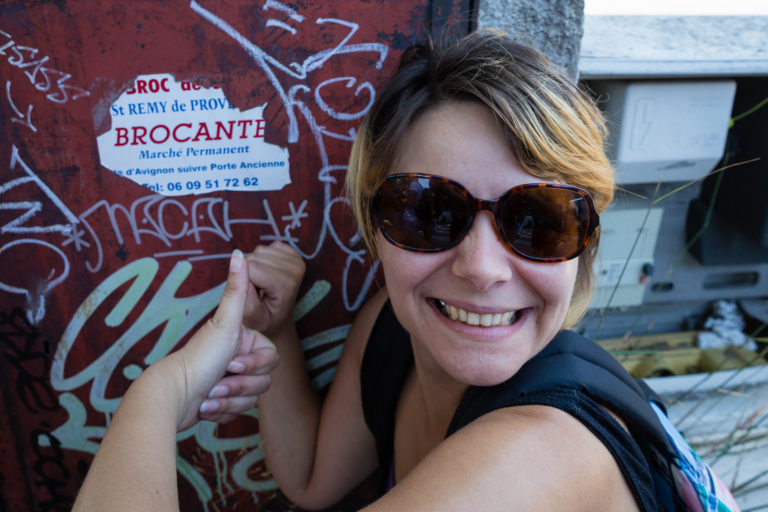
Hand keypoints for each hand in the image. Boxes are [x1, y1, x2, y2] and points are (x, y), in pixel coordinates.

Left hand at [165, 249, 280, 430]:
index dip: (254, 364)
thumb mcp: (224, 322)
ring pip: (250, 399)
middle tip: (217, 381)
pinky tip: (204, 407)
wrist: (171, 397)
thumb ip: (237, 288)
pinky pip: (236, 413)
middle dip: (239, 386)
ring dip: (228, 401)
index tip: (232, 362)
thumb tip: (240, 252)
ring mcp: (229, 382)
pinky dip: (220, 412)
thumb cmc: (199, 358)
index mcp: (242, 340)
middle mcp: (236, 359)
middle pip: (263, 381)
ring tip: (207, 396)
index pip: (271, 359)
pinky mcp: (220, 403)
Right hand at [242, 242, 305, 337]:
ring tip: (261, 283)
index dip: (244, 281)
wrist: (279, 319)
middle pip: (254, 257)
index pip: (251, 267)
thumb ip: (240, 291)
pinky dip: (261, 259)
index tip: (252, 295)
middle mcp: (295, 269)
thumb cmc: (263, 320)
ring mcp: (296, 259)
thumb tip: (237, 259)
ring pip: (258, 250)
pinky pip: (266, 247)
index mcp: (287, 285)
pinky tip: (266, 273)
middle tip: (256, 290)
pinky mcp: (292, 252)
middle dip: (248, 273)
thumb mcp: (249, 315)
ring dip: (254, 266)